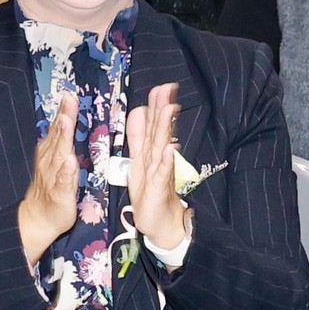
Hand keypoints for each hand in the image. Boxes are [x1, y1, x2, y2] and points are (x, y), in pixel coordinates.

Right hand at [14, 84, 81, 265]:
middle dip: (64, 118)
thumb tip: (66, 116)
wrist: (39, 217)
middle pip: (58, 136)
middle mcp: (51, 161)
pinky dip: (66, 172)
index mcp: (52, 152)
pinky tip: (70, 162)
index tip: (69, 94)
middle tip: (69, 101)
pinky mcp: (60, 194)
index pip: (58, 128)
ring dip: (62, 138)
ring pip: (59, 155)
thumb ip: (61, 140)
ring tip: (67, 122)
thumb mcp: (58, 160)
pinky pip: (63, 181)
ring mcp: (54, 177)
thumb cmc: (52, 188)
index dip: (64, 111)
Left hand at [126, 82, 189, 253]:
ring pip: (161, 146)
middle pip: (158, 129)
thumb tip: (140, 111)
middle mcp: (155, 158)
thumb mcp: (138, 160)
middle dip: (161, 108)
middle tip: (167, 87)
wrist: (159, 222)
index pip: (148, 124)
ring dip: (165, 128)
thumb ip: (138, 136)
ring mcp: (159, 172)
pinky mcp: (160, 188)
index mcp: (147, 150)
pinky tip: (170, 150)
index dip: (153, 106)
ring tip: (170, 109)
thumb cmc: (148, 191)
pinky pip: (163, 174)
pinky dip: (167, 162)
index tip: (161, 87)